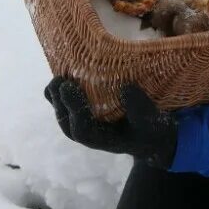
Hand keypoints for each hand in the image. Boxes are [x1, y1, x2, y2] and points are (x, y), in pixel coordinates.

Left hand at [44, 76, 178, 168]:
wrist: (149, 133)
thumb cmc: (149, 128)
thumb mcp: (152, 122)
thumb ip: (141, 109)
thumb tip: (126, 88)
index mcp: (102, 139)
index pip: (82, 129)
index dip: (74, 108)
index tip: (69, 87)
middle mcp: (88, 131)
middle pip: (65, 120)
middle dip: (59, 100)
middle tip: (60, 79)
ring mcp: (83, 120)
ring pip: (61, 109)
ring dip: (56, 94)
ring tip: (59, 74)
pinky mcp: (83, 108)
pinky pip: (65, 100)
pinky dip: (63, 87)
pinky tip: (66, 69)